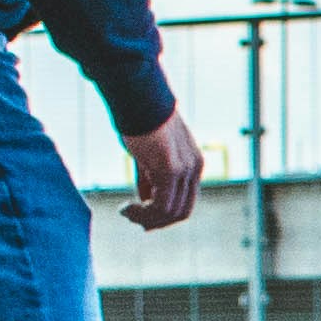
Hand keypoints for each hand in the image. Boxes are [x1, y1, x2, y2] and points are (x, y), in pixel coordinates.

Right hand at [123, 113, 202, 230]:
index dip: (164, 215)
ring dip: (146, 218)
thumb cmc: (140, 123)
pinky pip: (161, 205)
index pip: (186, 201)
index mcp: (194, 163)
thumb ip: (150, 177)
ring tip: (125, 212)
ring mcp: (185, 169)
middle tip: (131, 218)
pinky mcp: (170, 169)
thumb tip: (145, 198)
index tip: (140, 216)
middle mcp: (195, 168)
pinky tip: (126, 207)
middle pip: (182, 212)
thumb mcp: (148, 155)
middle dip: (156, 221)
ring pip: (171, 211)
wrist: (139, 99)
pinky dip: (143, 213)